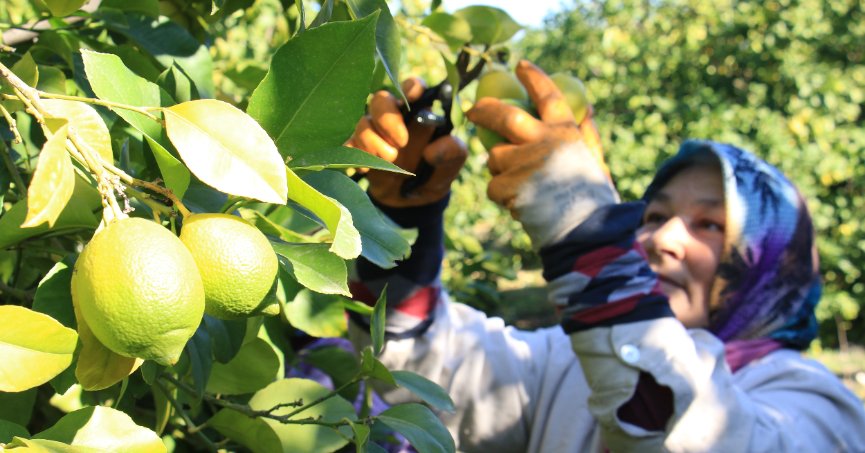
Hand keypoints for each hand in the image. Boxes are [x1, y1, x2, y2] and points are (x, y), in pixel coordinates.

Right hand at [347, 78, 466, 207]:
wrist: (413, 200)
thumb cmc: (434, 172)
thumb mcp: (453, 164)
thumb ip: (452, 152)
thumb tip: (433, 149)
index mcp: (418, 111)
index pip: (412, 87)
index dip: (410, 87)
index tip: (413, 97)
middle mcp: (393, 116)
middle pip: (380, 99)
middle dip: (388, 119)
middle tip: (402, 142)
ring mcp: (373, 131)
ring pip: (362, 123)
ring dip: (374, 143)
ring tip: (390, 160)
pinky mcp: (358, 148)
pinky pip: (348, 143)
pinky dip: (355, 154)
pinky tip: (366, 169)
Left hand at [467, 60, 618, 248]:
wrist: (583, 234)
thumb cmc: (592, 200)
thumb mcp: (595, 161)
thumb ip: (587, 135)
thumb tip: (588, 110)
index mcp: (566, 131)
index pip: (547, 94)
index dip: (533, 77)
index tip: (519, 65)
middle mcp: (543, 141)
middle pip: (502, 115)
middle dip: (484, 109)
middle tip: (473, 111)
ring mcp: (524, 163)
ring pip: (494, 157)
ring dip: (500, 169)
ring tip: (523, 187)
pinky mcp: (508, 186)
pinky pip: (493, 185)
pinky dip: (502, 195)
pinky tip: (521, 204)